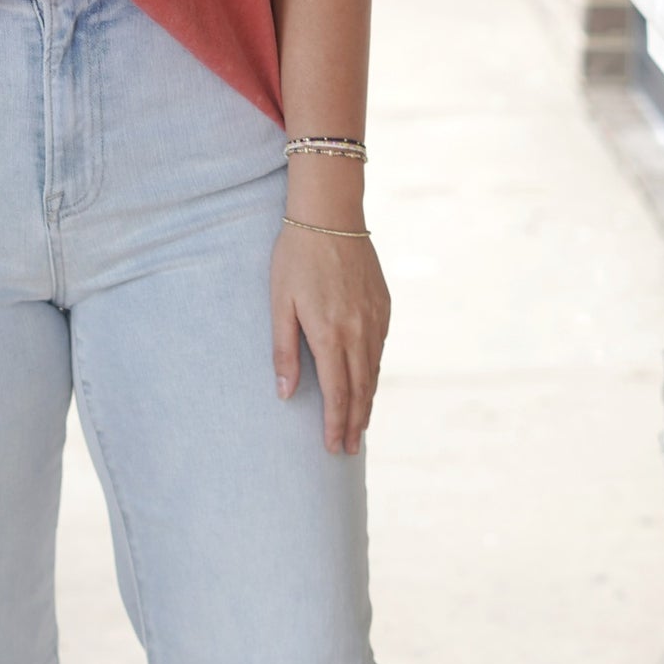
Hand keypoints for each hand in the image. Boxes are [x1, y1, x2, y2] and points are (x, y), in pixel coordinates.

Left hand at [270, 223, 389, 455]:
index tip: (332, 447)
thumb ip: (283, 350)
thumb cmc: (296, 256)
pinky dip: (375, 372)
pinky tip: (369, 381)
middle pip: (360, 390)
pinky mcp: (383, 305)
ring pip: (374, 372)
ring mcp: (374, 319)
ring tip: (361, 426)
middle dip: (355, 423)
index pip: (336, 393)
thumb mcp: (280, 302)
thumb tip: (285, 393)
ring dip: (368, 402)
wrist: (330, 214)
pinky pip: (381, 348)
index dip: (335, 424)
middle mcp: (358, 332)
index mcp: (329, 334)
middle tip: (349, 450)